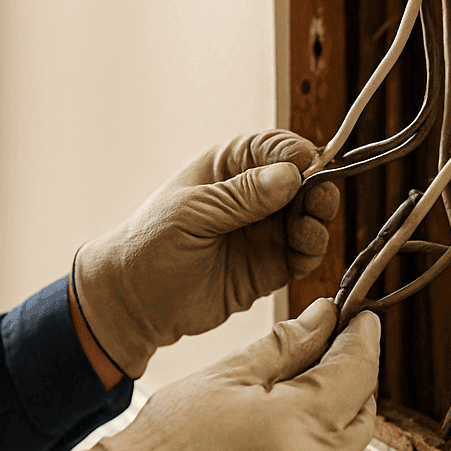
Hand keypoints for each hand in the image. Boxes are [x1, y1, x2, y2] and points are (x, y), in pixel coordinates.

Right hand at [55, 300, 379, 450]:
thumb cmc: (168, 444)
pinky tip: (280, 443)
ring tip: (295, 400)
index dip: (362, 339)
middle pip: (363, 414)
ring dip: (335, 421)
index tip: (359, 321)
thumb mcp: (226, 375)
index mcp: (298, 423)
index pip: (358, 372)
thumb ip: (285, 345)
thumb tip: (322, 318)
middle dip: (355, 380)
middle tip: (331, 352)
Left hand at [73, 130, 340, 377]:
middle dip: (317, 188)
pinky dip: (312, 252)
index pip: (275, 149)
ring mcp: (262, 231)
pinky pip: (302, 255)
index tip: (309, 166)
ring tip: (307, 231)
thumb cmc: (149, 244)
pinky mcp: (269, 267)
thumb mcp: (192, 212)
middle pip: (302, 182)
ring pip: (307, 218)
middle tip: (318, 201)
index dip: (298, 155)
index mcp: (227, 167)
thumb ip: (242, 196)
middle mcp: (251, 196)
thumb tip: (291, 175)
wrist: (132, 301)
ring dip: (317, 221)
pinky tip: (304, 254)